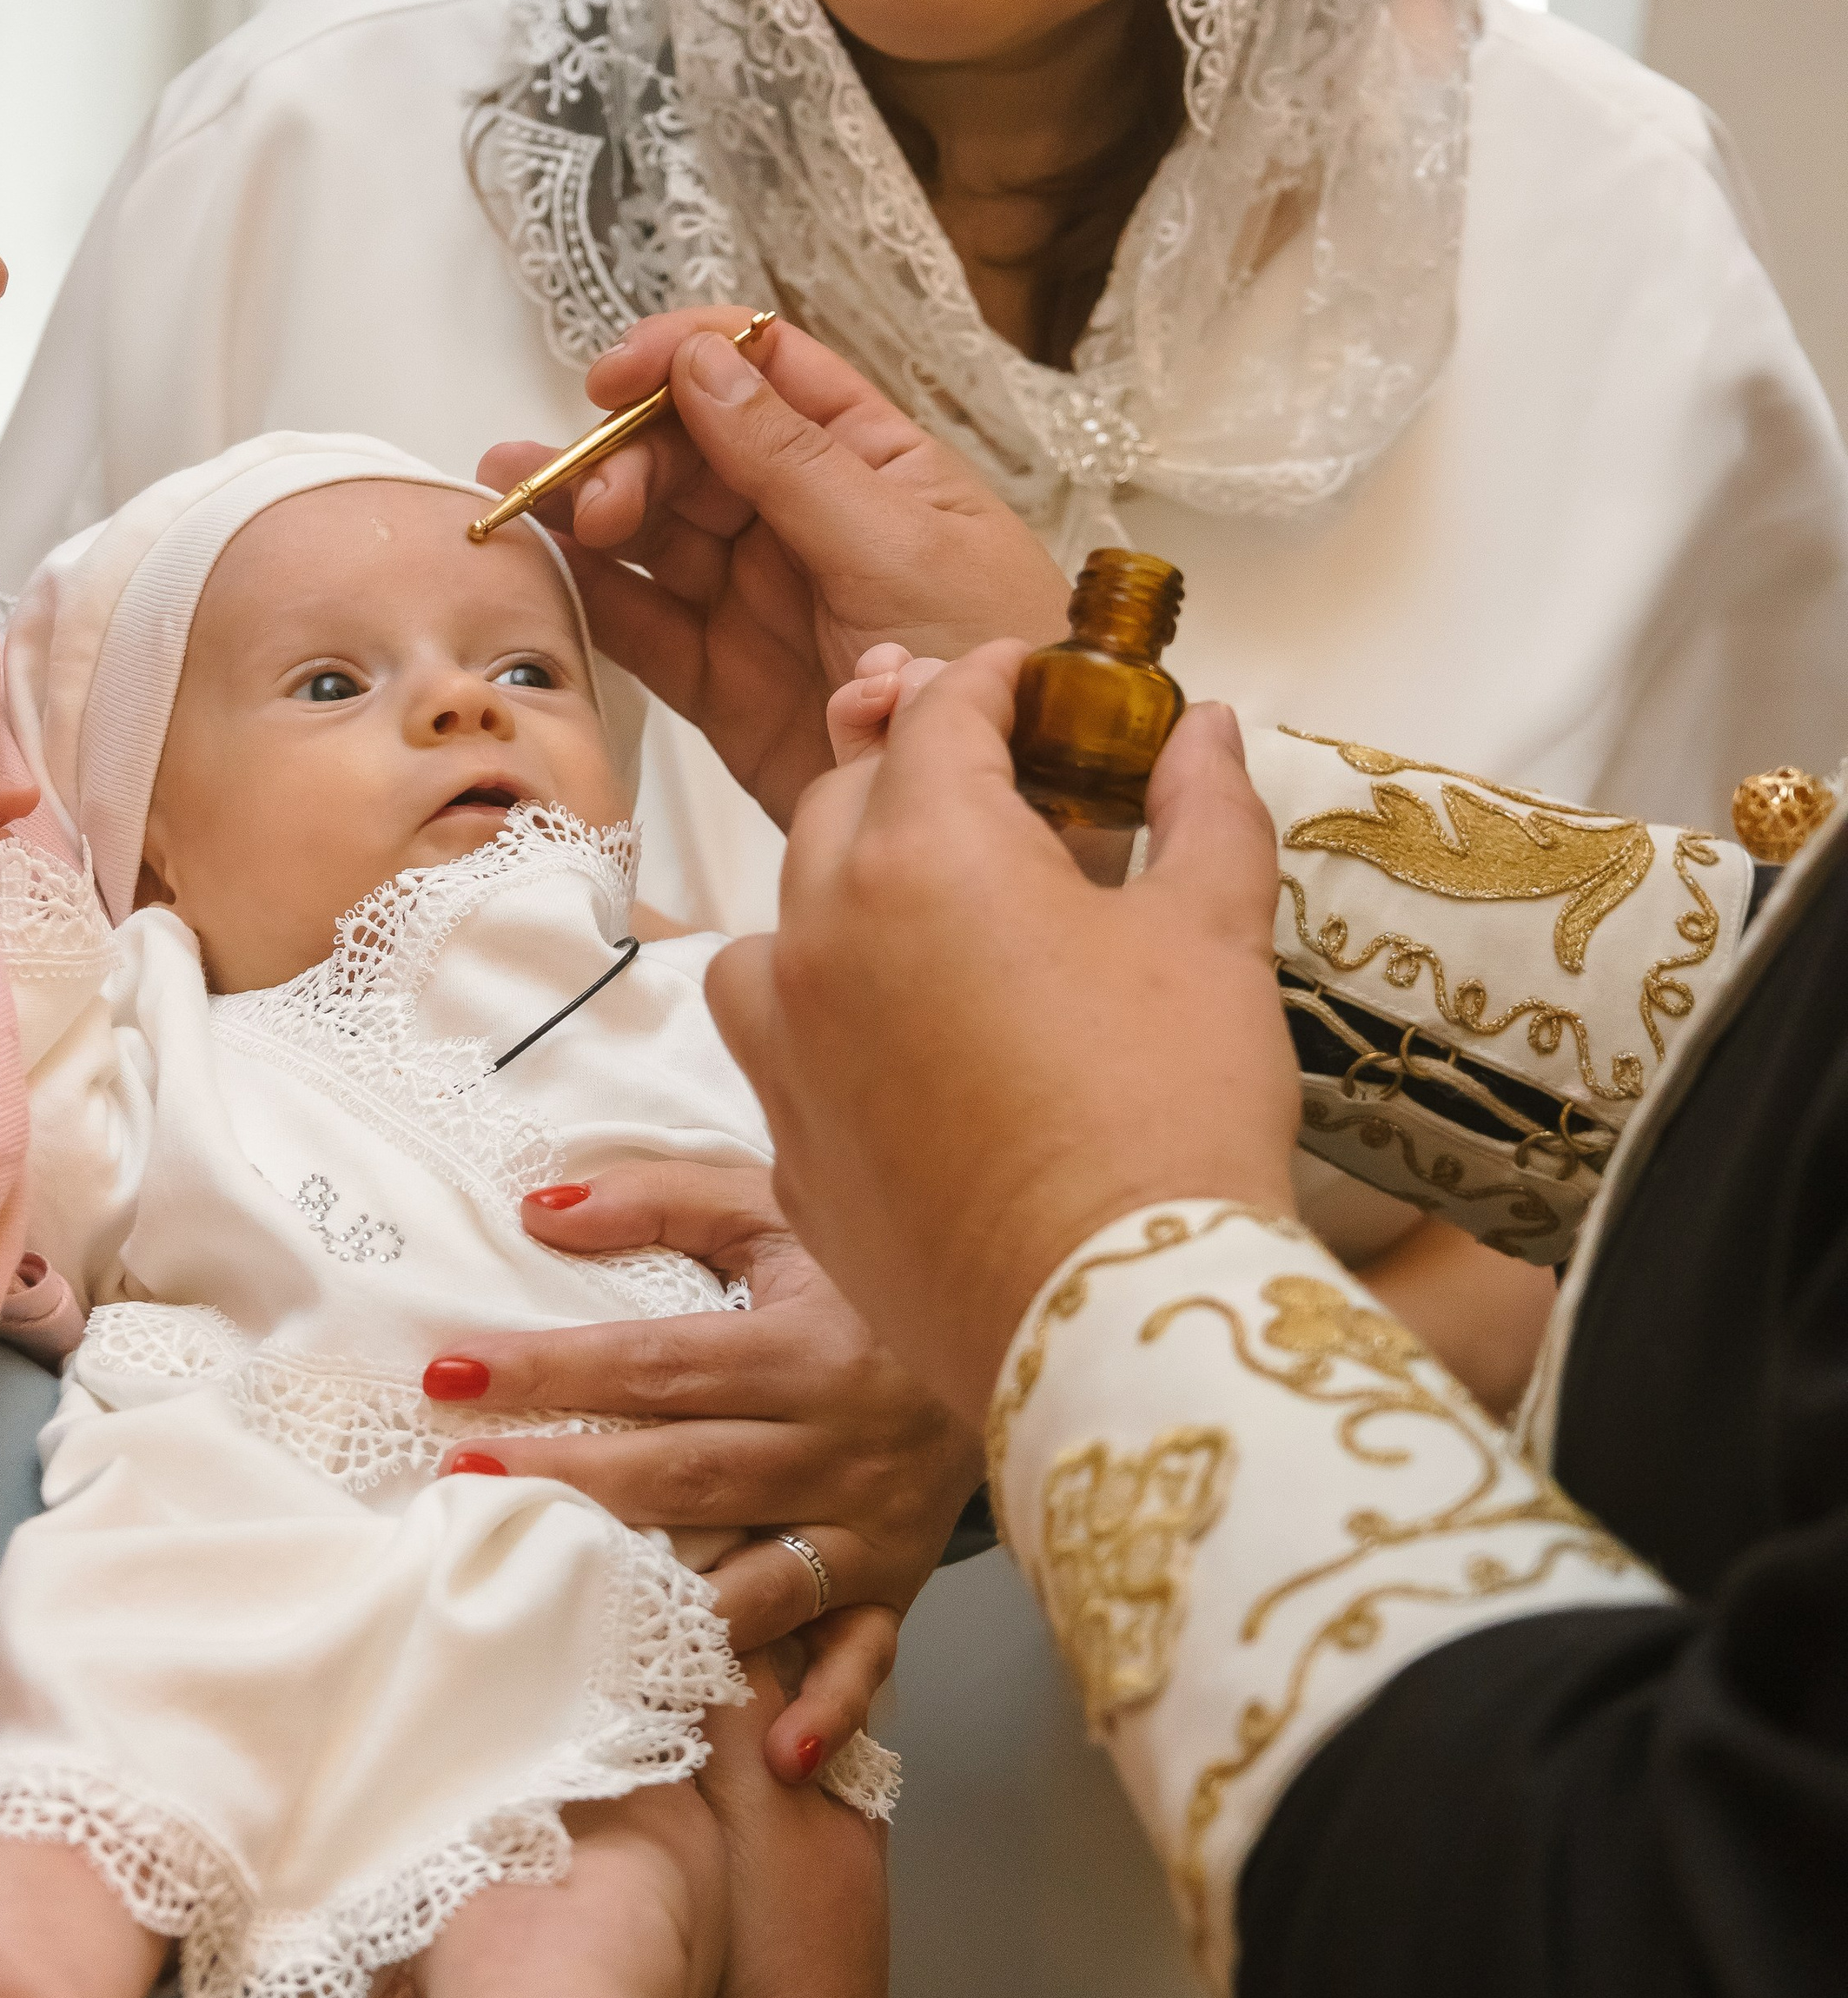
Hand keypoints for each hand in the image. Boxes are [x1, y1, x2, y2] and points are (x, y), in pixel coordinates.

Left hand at [422, 1159, 979, 1781]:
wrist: (1023, 1339)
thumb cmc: (867, 1281)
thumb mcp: (775, 1214)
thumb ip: (659, 1203)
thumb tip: (537, 1210)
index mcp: (804, 1347)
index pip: (657, 1364)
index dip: (551, 1370)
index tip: (448, 1373)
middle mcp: (838, 1443)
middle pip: (687, 1473)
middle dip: (573, 1480)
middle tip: (462, 1483)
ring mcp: (869, 1524)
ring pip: (758, 1579)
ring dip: (666, 1605)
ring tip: (566, 1617)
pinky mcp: (896, 1584)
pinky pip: (865, 1657)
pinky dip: (829, 1709)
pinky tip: (777, 1755)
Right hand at [477, 308, 1067, 829]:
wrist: (1021, 801)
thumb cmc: (1000, 656)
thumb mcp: (903, 543)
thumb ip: (792, 462)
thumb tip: (702, 367)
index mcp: (866, 459)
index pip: (762, 372)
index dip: (683, 358)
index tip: (615, 376)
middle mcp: (803, 520)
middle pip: (688, 452)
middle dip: (628, 456)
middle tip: (598, 500)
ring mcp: (758, 600)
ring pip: (652, 534)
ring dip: (582, 512)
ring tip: (515, 498)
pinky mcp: (724, 683)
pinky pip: (644, 626)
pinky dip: (590, 597)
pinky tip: (539, 568)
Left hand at [705, 652, 1301, 1427]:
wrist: (1112, 1315)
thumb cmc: (1171, 1113)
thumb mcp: (1214, 932)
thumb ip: (1201, 806)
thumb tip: (1203, 726)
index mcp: (925, 852)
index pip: (941, 714)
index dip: (994, 682)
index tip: (1035, 683)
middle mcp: (823, 933)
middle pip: (847, 800)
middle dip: (920, 778)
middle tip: (1007, 794)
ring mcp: (786, 1047)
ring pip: (783, 921)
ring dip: (849, 896)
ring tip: (939, 923)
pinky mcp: (786, 1146)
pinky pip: (785, 1043)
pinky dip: (835, 1018)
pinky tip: (914, 1047)